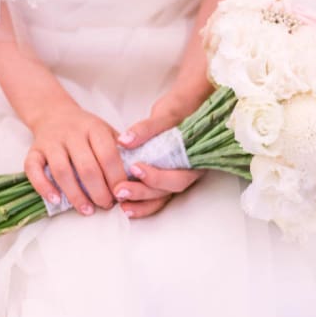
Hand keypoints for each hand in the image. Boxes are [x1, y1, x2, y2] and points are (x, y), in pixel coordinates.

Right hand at [24, 99, 127, 215]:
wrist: (54, 114)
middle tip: (106, 205)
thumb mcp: (106, 132)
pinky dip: (44, 186)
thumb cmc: (86, 130)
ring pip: (62, 171)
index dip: (116, 178)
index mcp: (94, 127)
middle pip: (86, 167)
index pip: (108, 155)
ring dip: (76, 195)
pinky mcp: (34, 150)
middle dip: (99, 191)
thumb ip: (120, 151)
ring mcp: (51, 142)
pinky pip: (33, 169)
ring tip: (87, 210)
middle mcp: (72, 133)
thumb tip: (136, 178)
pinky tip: (56, 200)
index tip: (122, 194)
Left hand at [113, 90, 207, 218]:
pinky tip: (125, 207)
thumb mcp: (165, 115)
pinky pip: (156, 196)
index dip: (157, 177)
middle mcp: (188, 172)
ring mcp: (176, 177)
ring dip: (141, 203)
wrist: (185, 109)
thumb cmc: (179, 111)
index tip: (135, 168)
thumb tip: (124, 140)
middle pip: (168, 190)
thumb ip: (146, 129)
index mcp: (195, 159)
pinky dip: (142, 202)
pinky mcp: (165, 179)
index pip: (178, 176)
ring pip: (161, 196)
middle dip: (143, 192)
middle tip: (120, 190)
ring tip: (120, 203)